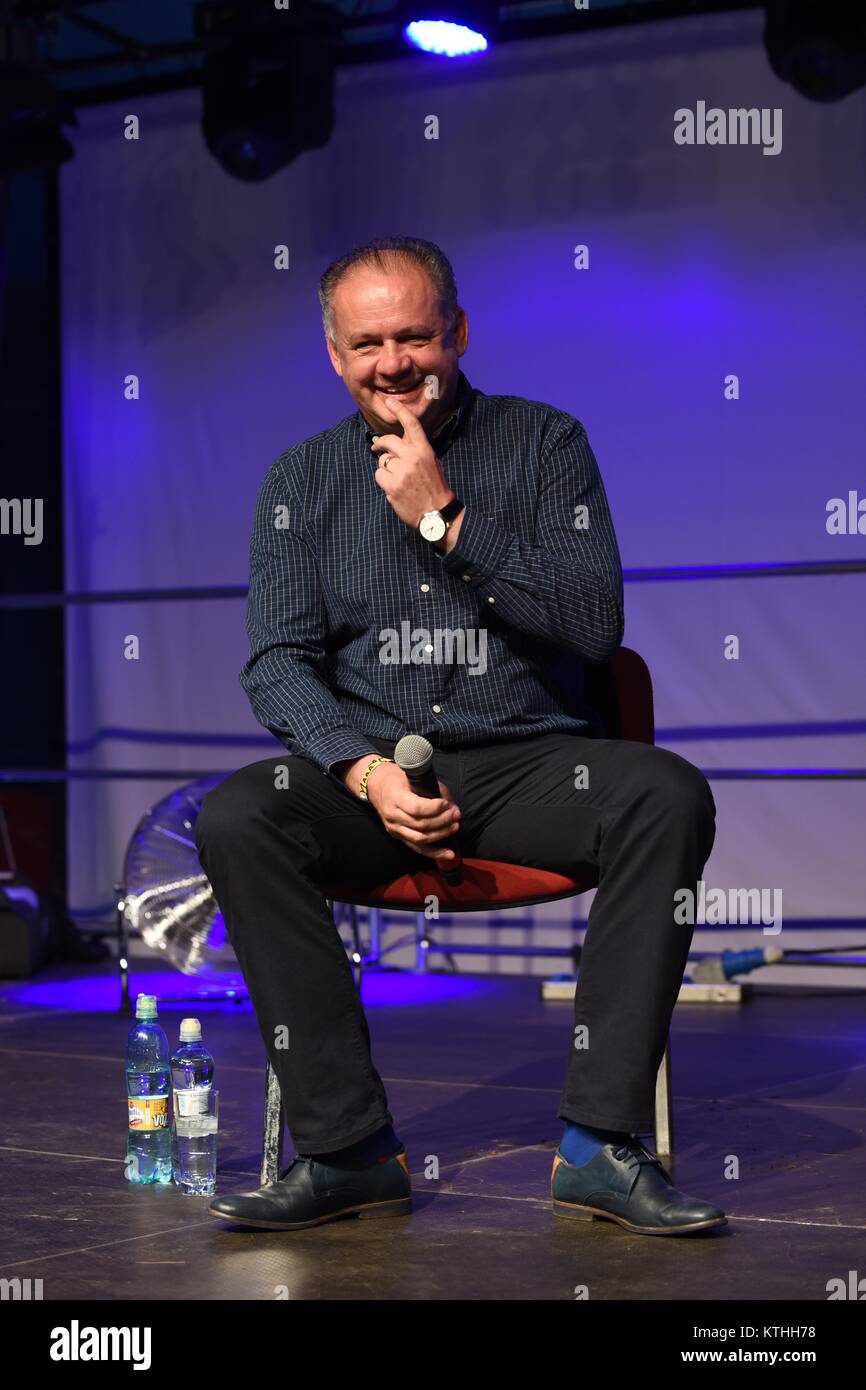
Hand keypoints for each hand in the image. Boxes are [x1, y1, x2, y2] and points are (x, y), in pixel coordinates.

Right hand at [365, 764, 461, 863]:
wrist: (379, 787)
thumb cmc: (399, 780)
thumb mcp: (414, 777)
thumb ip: (434, 790)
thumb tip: (452, 806)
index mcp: (395, 797)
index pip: (416, 808)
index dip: (434, 808)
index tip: (447, 804)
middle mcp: (392, 815)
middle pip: (420, 824)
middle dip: (442, 821)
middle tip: (456, 814)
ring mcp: (394, 829)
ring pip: (420, 838)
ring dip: (441, 834)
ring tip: (455, 827)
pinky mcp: (399, 837)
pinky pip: (418, 848)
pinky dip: (435, 852)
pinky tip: (448, 854)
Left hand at [370, 394, 454, 529]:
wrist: (437, 513)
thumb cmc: (435, 487)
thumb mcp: (433, 463)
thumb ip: (417, 450)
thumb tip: (400, 439)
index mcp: (425, 451)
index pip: (411, 425)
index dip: (400, 411)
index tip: (390, 402)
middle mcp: (412, 458)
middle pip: (388, 441)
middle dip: (380, 444)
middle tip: (376, 447)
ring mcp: (401, 472)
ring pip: (383, 461)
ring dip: (386, 468)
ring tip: (398, 479)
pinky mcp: (392, 486)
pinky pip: (379, 476)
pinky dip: (384, 481)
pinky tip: (395, 488)